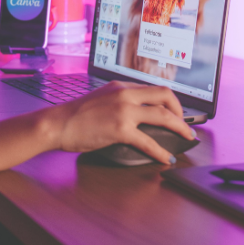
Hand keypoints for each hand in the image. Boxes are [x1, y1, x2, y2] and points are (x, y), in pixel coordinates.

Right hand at [47, 81, 194, 164]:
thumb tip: (136, 114)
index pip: (154, 89)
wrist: (57, 123)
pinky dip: (161, 152)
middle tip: (184, 125)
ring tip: (186, 138)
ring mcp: (124, 111)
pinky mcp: (120, 129)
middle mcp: (125, 94)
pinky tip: (166, 158)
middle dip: (181, 111)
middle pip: (166, 96)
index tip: (175, 111)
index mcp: (121, 86)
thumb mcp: (100, 99)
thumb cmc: (74, 115)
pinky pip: (149, 141)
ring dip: (179, 128)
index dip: (170, 100)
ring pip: (163, 116)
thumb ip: (119, 101)